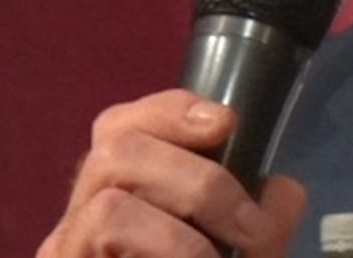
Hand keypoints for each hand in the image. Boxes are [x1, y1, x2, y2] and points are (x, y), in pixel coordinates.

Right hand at [39, 89, 305, 257]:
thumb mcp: (243, 246)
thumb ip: (263, 214)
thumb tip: (283, 191)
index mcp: (125, 188)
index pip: (123, 123)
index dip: (171, 110)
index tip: (226, 123)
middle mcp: (84, 213)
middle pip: (115, 151)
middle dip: (200, 180)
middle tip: (252, 230)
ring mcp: (69, 250)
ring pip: (107, 206)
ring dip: (183, 236)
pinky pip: (106, 244)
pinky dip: (169, 254)